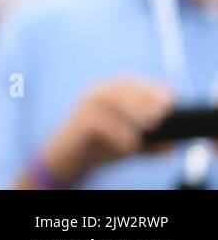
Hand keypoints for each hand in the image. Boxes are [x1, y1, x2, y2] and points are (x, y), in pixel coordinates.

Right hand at [40, 80, 172, 184]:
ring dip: (132, 114)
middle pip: (122, 89)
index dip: (151, 88)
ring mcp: (85, 105)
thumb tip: (172, 146)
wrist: (66, 157)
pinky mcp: (79, 121)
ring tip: (148, 128)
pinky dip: (117, 134)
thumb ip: (149, 144)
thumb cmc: (98, 147)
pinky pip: (100, 123)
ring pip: (111, 102)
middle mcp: (96, 93)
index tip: (171, 98)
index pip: (131, 82)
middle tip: (161, 115)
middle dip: (145, 100)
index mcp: (108, 92)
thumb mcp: (127, 143)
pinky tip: (128, 146)